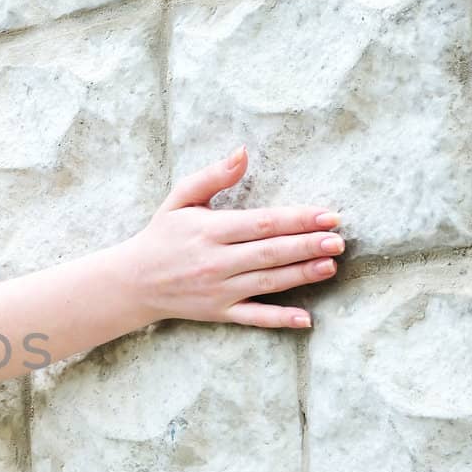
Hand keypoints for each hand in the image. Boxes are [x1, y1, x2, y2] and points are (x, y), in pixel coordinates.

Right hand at [116, 146, 343, 328]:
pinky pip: (253, 317)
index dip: (297, 219)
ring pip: (267, 283)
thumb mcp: (180, 199)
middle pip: (269, 252)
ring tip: (331, 266)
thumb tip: (243, 152)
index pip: (261, 223)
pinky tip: (305, 319)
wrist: (133, 281)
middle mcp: (215, 261)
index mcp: (209, 230)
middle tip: (339, 241)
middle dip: (307, 246)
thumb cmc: (162, 235)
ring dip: (301, 275)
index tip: (328, 215)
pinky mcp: (219, 312)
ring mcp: (218, 290)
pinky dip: (278, 319)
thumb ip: (212, 176)